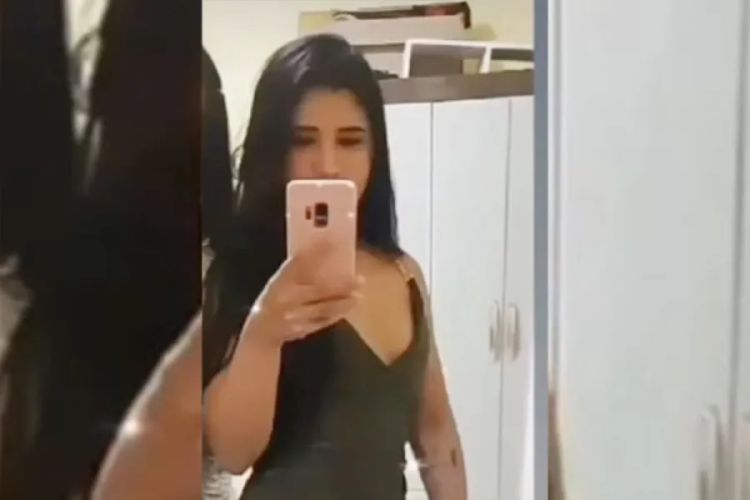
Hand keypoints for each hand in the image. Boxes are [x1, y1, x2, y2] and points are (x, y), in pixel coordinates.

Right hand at [242, 241, 361, 346]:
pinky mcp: (303, 329)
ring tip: (358, 295)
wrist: (261, 331)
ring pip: (324, 308)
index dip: (317, 250)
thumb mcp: (278, 282)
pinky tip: (349, 307)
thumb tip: (324, 252)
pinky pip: (324, 321)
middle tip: (359, 280)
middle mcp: (287, 299)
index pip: (299, 263)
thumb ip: (297, 271)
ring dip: (343, 302)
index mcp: (279, 282)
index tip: (334, 241)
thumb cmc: (273, 299)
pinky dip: (337, 314)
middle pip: (318, 289)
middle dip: (341, 285)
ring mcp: (295, 316)